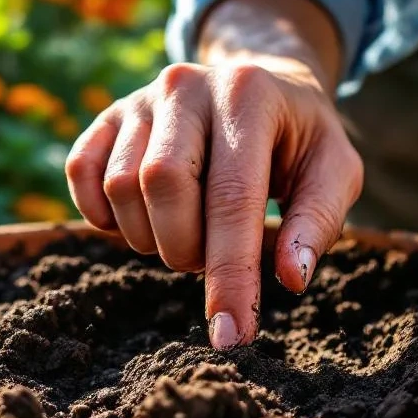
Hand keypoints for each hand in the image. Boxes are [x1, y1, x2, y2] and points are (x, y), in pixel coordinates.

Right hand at [65, 58, 362, 349]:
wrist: (263, 81)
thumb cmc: (302, 140)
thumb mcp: (334, 171)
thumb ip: (318, 222)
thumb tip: (290, 279)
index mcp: (249, 95)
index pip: (232, 198)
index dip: (230, 275)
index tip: (231, 336)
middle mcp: (188, 85)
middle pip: (161, 185)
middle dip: (187, 248)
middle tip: (215, 255)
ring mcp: (143, 97)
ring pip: (120, 186)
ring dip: (152, 236)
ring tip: (191, 230)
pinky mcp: (111, 114)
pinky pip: (82, 173)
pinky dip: (102, 215)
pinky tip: (144, 219)